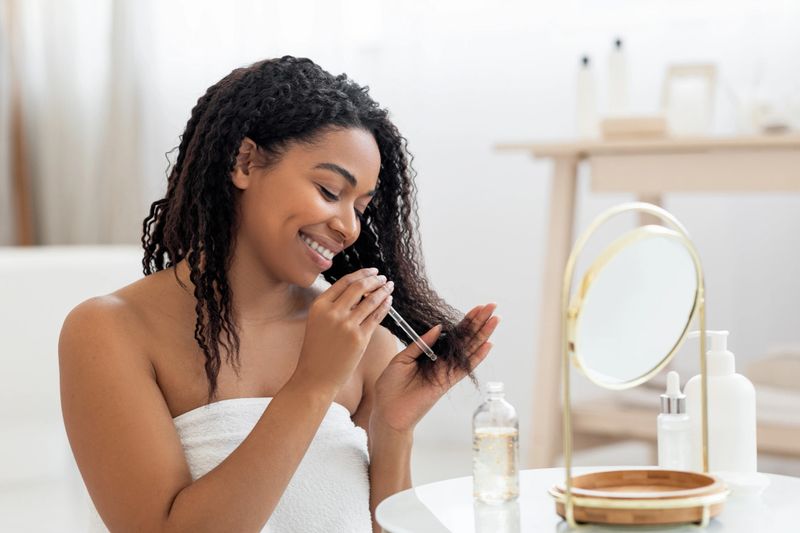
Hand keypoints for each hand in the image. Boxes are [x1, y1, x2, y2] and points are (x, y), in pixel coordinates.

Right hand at [293, 268, 394, 392]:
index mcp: (319, 306)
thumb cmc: (317, 352)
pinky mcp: (359, 338)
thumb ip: (334, 306)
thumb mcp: (318, 323)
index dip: (362, 274)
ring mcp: (346, 325)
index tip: (373, 271)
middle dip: (374, 280)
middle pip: (359, 287)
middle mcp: (332, 312)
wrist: (315, 378)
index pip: (344, 282)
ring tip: (389, 286)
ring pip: (371, 300)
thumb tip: (358, 291)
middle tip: (383, 278)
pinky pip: (376, 317)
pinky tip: (389, 301)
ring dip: (383, 290)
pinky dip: (385, 306)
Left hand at [370, 303, 499, 433]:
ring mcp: (446, 372)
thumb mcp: (402, 358)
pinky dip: (476, 357)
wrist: (386, 411)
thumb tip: (439, 328)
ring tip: (495, 319)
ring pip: (469, 350)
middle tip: (492, 306)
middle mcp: (442, 362)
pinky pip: (464, 368)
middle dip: (479, 322)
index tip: (478, 307)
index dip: (466, 321)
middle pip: (465, 339)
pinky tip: (488, 345)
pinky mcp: (446, 383)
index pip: (453, 334)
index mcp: (431, 354)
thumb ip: (420, 343)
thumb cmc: (390, 386)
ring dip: (483, 335)